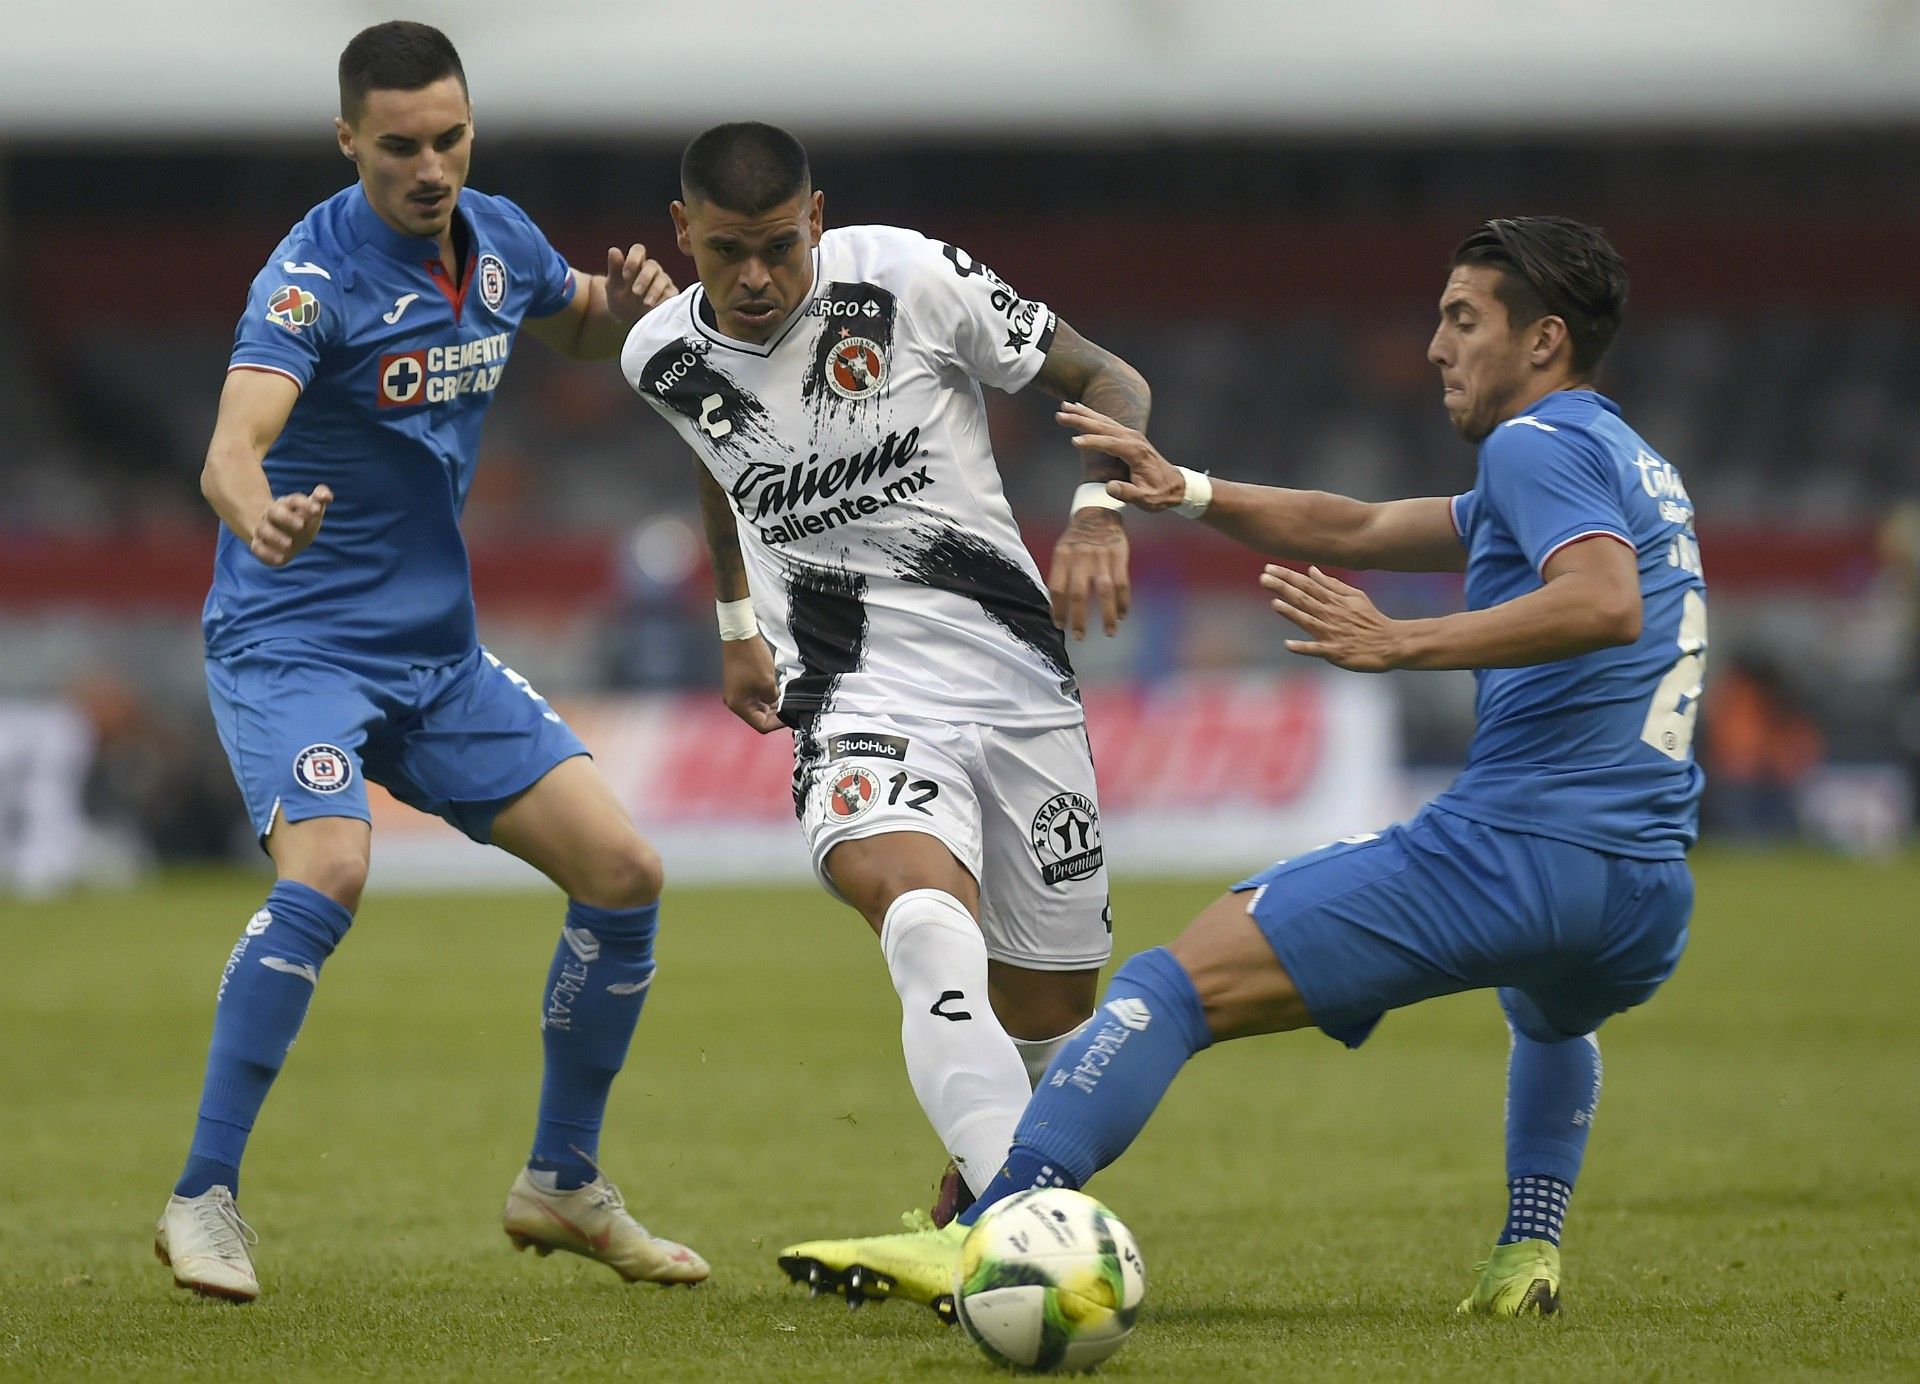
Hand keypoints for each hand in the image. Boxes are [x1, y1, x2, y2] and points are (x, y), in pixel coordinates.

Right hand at [249, 484, 331, 566]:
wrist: (279, 534)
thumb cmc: (299, 518)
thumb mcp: (311, 507)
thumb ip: (320, 498)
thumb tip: (327, 496)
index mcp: (287, 504)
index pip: (294, 500)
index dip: (304, 504)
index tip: (317, 510)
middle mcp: (272, 515)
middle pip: (275, 512)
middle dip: (287, 518)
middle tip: (301, 525)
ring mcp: (263, 529)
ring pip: (264, 530)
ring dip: (275, 537)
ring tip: (289, 544)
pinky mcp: (259, 545)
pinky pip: (258, 548)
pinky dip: (268, 554)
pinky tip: (282, 559)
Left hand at [605, 243, 675, 322]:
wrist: (628, 320)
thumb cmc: (621, 299)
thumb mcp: (613, 286)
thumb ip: (614, 268)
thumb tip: (613, 250)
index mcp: (637, 263)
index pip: (638, 250)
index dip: (633, 259)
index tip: (625, 276)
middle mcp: (651, 270)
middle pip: (652, 265)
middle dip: (643, 278)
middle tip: (635, 292)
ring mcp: (663, 282)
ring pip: (663, 279)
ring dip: (654, 291)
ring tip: (646, 303)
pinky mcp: (670, 295)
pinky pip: (671, 294)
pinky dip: (664, 300)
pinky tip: (656, 308)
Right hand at [721, 636, 782, 733]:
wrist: (740, 634)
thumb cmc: (752, 658)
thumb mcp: (768, 683)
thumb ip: (773, 699)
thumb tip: (776, 703)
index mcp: (738, 705)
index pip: (761, 725)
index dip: (778, 722)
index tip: (791, 714)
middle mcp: (734, 702)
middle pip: (758, 717)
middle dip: (775, 714)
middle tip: (791, 707)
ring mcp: (736, 692)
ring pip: (758, 707)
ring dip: (772, 705)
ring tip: (785, 698)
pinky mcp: (739, 683)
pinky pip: (754, 697)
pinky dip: (766, 696)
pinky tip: (777, 690)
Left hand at [1049, 507, 1130, 638]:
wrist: (1099, 512)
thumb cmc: (1077, 537)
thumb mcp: (1062, 549)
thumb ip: (1060, 574)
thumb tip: (1057, 607)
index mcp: (1062, 555)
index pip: (1057, 588)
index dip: (1058, 609)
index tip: (1060, 625)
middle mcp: (1081, 556)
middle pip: (1078, 593)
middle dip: (1078, 619)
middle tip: (1079, 636)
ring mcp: (1102, 557)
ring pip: (1104, 591)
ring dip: (1106, 615)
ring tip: (1108, 632)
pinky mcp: (1119, 556)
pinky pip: (1122, 584)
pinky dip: (1123, 602)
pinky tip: (1121, 616)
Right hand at [1055, 402, 1188, 510]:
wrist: (1176, 485)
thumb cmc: (1159, 494)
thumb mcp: (1146, 499)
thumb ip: (1128, 493)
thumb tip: (1110, 488)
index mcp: (1136, 452)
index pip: (1110, 444)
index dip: (1092, 442)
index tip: (1074, 442)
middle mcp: (1133, 439)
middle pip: (1103, 425)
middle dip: (1080, 420)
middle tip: (1060, 415)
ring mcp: (1131, 435)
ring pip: (1103, 420)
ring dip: (1082, 413)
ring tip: (1064, 406)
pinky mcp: (1127, 436)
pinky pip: (1106, 422)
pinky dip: (1091, 415)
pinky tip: (1079, 408)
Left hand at [1260, 564, 1403, 671]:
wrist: (1390, 643)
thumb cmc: (1371, 619)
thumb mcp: (1355, 596)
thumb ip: (1332, 584)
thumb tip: (1311, 569)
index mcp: (1334, 600)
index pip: (1306, 584)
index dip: (1287, 576)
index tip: (1268, 568)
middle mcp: (1331, 614)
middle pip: (1303, 598)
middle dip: (1282, 588)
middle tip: (1263, 578)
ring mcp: (1332, 633)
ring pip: (1308, 621)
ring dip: (1291, 612)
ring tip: (1275, 604)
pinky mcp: (1335, 652)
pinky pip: (1316, 650)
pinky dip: (1302, 647)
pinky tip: (1288, 644)